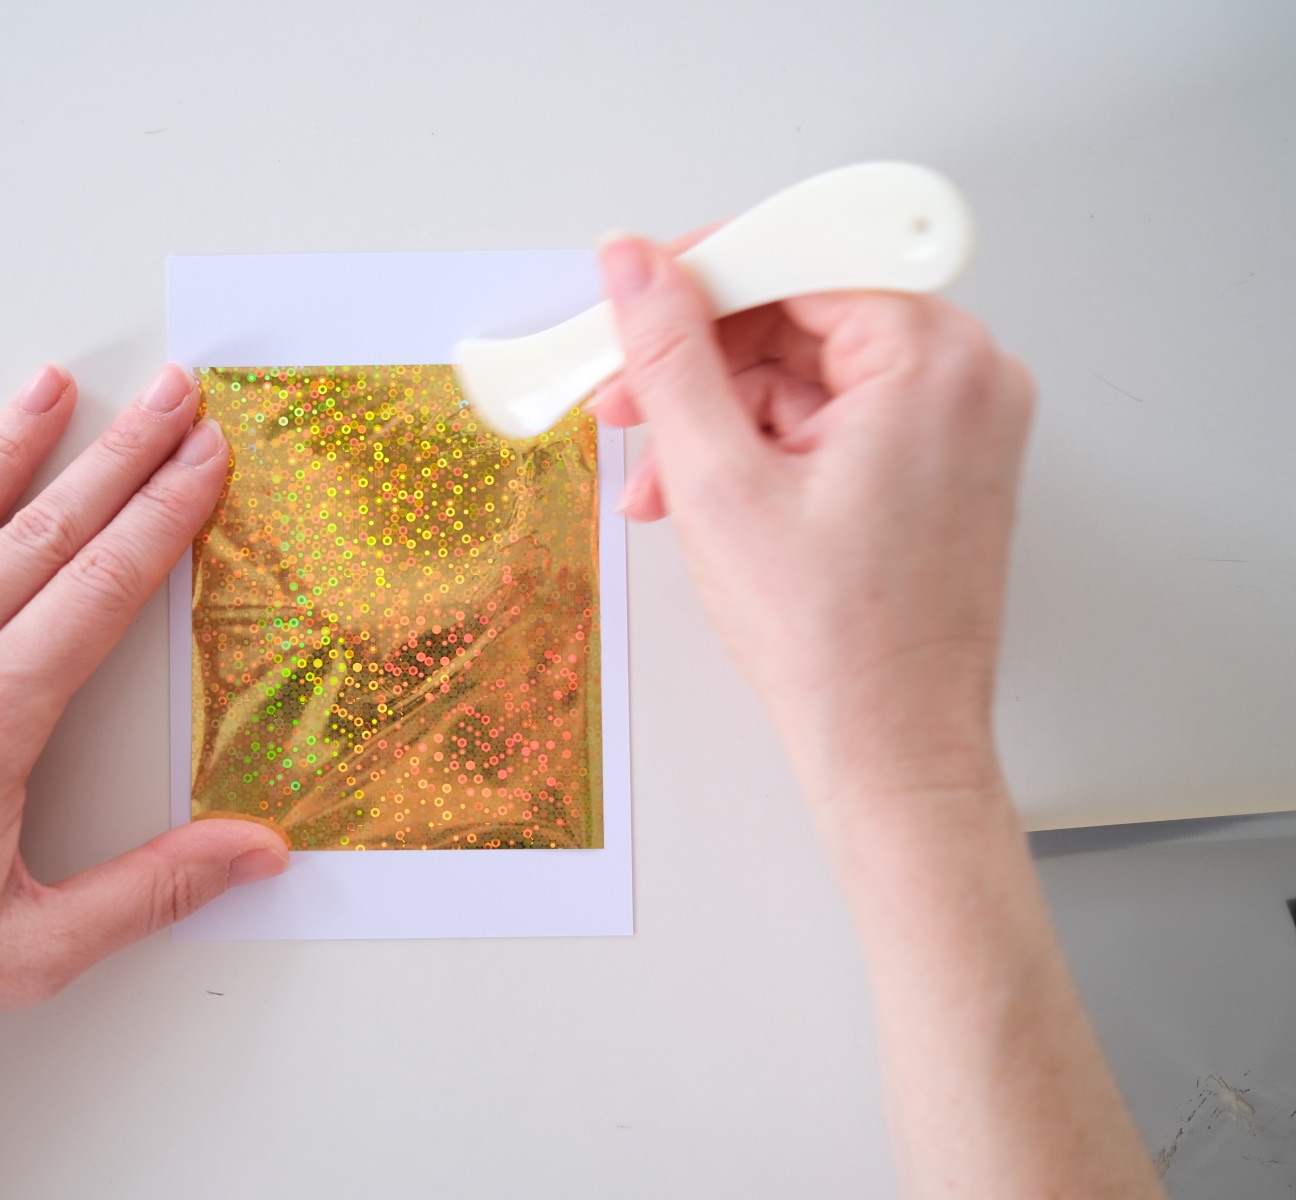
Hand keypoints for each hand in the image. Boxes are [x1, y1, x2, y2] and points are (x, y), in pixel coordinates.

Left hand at [0, 364, 287, 1198]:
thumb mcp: (35, 949)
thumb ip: (157, 889)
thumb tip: (263, 853)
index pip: (102, 589)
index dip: (165, 514)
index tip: (206, 456)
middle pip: (41, 537)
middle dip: (118, 458)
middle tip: (171, 395)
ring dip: (5, 452)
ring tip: (53, 385)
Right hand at [590, 234, 1034, 811]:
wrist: (888, 748)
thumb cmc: (834, 641)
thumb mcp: (719, 480)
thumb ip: (670, 356)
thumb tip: (634, 266)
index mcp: (933, 360)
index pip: (799, 258)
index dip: (699, 273)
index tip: (631, 292)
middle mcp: (964, 377)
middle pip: (800, 314)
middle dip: (699, 361)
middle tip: (623, 395)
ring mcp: (955, 422)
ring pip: (805, 372)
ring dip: (716, 417)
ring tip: (656, 480)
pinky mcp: (934, 463)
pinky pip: (830, 418)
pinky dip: (758, 447)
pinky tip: (700, 493)